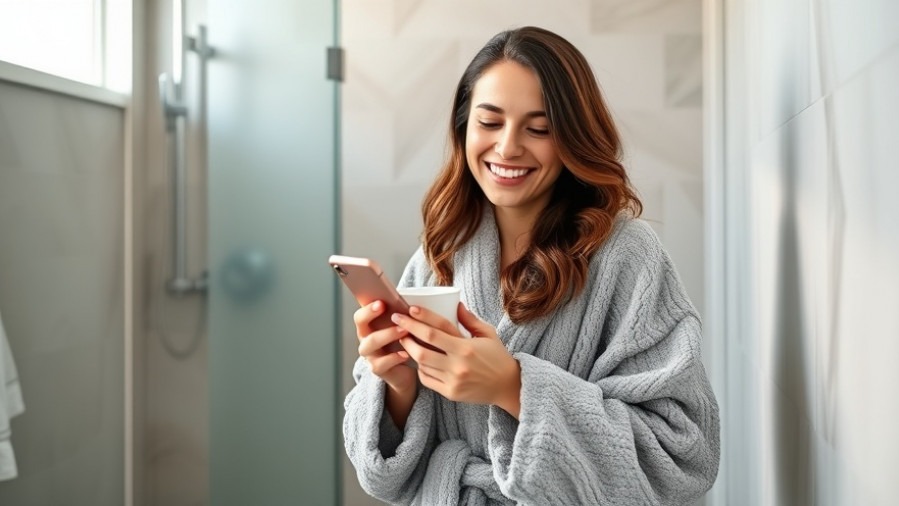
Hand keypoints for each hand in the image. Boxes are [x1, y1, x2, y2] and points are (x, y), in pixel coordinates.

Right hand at [354, 301, 417, 394]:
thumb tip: (408, 302)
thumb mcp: (400, 327)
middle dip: (375, 317)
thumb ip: (399, 315)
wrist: (406, 370)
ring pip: (371, 343)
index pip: (360, 315)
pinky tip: (406, 353)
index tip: (381, 302)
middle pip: (361, 326)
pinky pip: (381, 363)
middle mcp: (365, 339)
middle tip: (394, 314)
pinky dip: (394, 358)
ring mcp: (369, 355)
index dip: (368, 309)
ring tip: (404, 331)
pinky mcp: (377, 368)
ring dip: (388, 335)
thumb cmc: (403, 342)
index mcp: (368, 326)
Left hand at [391, 302, 521, 417]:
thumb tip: (455, 303)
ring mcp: (453, 380)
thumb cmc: (497, 357)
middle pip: (423, 348)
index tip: (409, 309)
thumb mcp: (488, 334)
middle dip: (406, 332)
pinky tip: (418, 359)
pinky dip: (420, 368)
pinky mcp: (450, 393)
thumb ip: (470, 319)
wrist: (507, 386)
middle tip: (396, 321)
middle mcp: (458, 365)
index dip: (421, 318)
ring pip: (422, 364)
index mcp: (467, 347)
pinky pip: (426, 379)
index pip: (437, 329)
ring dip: (410, 350)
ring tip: (404, 338)